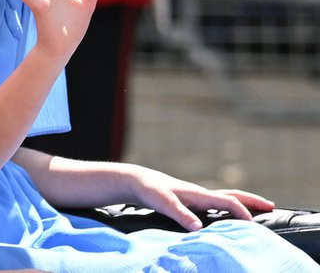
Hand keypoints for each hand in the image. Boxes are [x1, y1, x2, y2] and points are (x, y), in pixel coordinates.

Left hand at [127, 165, 275, 230]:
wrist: (137, 181)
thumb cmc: (150, 191)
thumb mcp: (163, 203)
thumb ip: (180, 214)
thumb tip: (198, 228)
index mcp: (199, 194)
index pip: (228, 201)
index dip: (242, 212)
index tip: (253, 225)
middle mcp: (201, 194)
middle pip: (232, 195)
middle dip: (252, 200)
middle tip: (271, 206)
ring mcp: (196, 196)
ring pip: (224, 198)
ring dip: (241, 203)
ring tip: (255, 211)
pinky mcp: (190, 200)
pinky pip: (215, 204)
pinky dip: (227, 207)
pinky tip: (227, 215)